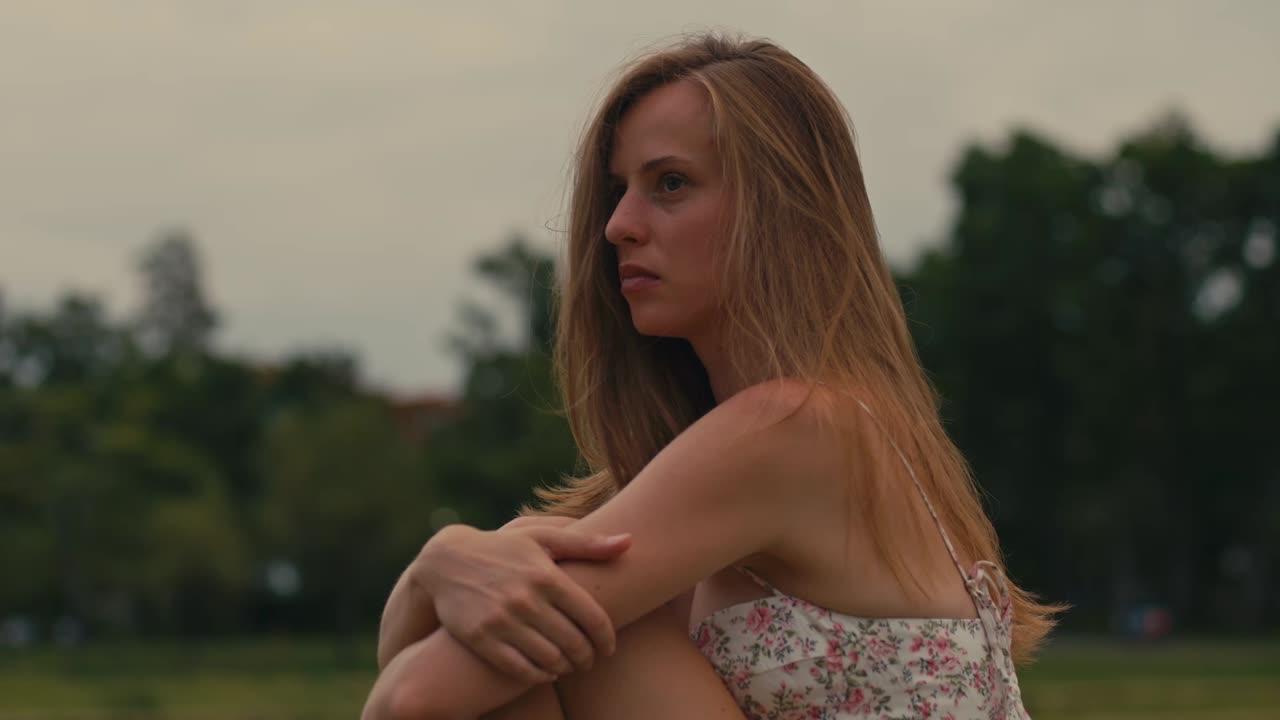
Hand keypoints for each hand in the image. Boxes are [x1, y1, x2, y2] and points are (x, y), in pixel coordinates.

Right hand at [415, 519, 630, 683]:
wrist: (446, 562)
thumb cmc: (504, 548)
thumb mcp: (542, 537)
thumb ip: (586, 542)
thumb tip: (630, 542)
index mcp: (547, 575)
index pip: (592, 617)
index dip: (607, 638)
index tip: (609, 647)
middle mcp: (526, 599)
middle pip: (573, 642)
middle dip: (587, 656)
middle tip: (590, 660)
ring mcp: (502, 620)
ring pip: (550, 658)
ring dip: (566, 666)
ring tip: (569, 664)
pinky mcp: (481, 638)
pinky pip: (520, 669)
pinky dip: (539, 675)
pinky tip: (546, 671)